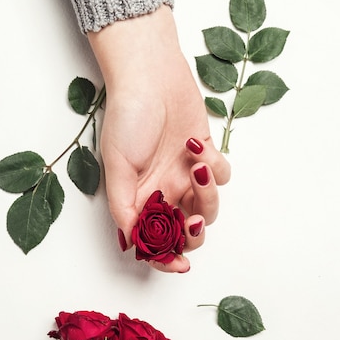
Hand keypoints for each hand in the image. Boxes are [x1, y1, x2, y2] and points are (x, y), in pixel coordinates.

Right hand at [88, 6, 229, 272]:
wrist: (150, 74)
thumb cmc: (128, 117)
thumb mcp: (117, 166)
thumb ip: (125, 207)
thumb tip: (131, 243)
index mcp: (139, 199)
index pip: (154, 240)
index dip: (166, 258)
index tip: (179, 264)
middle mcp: (164, 192)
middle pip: (186, 231)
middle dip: (193, 232)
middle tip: (193, 219)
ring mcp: (186, 175)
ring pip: (209, 207)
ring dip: (208, 195)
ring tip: (197, 169)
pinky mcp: (207, 156)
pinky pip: (222, 177)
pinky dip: (217, 168)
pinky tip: (198, 146)